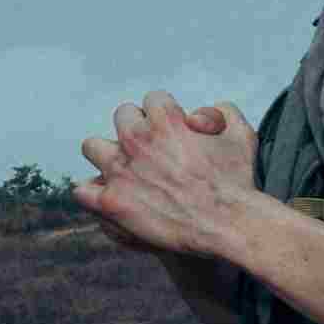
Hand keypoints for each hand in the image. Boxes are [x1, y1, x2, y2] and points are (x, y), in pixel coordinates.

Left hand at [82, 101, 261, 261]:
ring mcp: (120, 171)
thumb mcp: (241, 134)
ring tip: (124, 169)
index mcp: (165, 118)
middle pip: (122, 116)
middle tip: (152, 150)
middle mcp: (137, 139)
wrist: (227, 224)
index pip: (153, 100)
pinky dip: (93, 192)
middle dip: (137, 129)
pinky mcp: (111, 202)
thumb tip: (196, 114)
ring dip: (107, 154)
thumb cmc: (237, 179)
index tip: (175, 131)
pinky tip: (111, 196)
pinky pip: (83, 190)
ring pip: (92, 147)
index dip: (167, 115)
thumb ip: (220, 112)